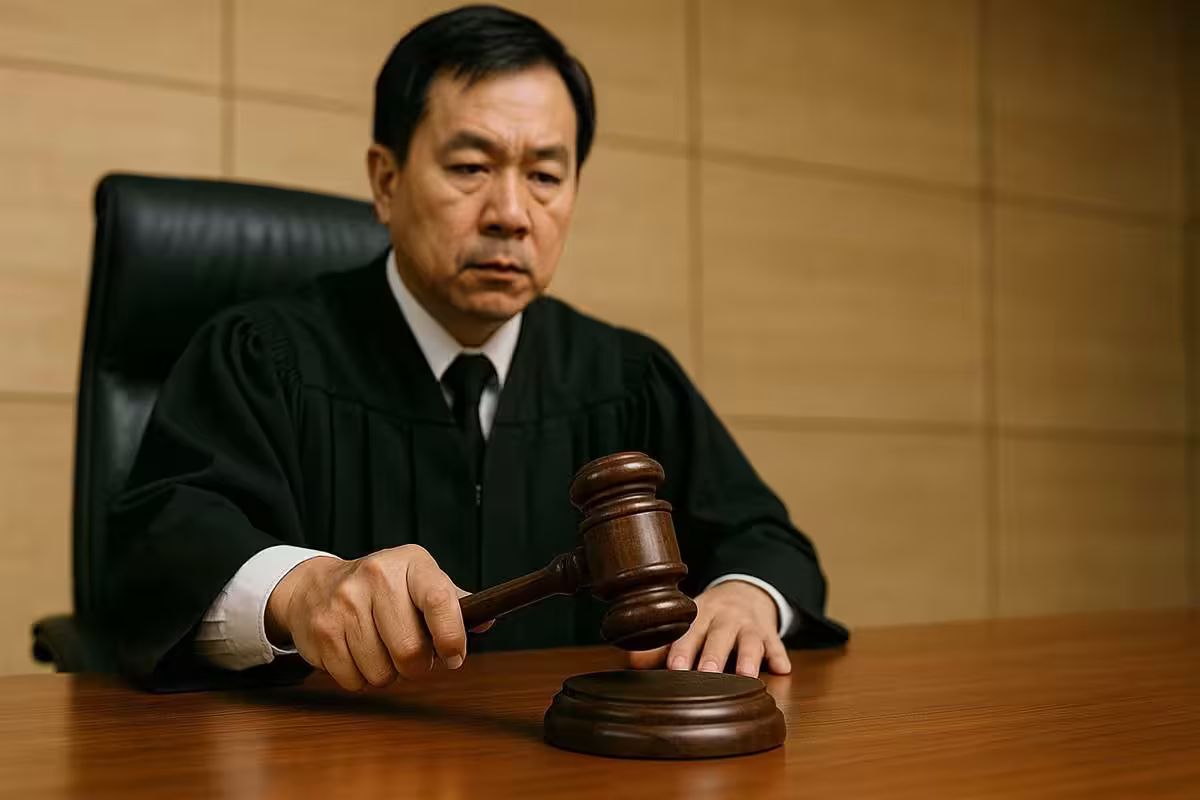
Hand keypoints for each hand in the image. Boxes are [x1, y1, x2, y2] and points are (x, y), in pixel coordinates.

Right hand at [266, 544, 470, 690]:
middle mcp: (376, 576)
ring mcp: (345, 602)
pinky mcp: (323, 630)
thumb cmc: (381, 589)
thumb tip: (486, 620)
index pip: (438, 599)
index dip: (451, 636)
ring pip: (382, 671)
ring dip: (387, 673)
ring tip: (381, 650)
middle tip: (413, 656)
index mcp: (411, 563)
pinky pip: (354, 680)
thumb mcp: (419, 581)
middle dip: (417, 665)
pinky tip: (357, 654)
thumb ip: (452, 602)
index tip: (454, 656)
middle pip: (410, 649)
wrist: (316, 587)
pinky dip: (361, 678)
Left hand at [626, 580, 790, 677]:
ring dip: (749, 656)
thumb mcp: (686, 624)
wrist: (745, 593)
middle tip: (707, 673)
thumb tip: (632, 661)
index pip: (689, 631)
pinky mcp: (770, 633)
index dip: (682, 648)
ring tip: (747, 675)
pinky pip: (776, 643)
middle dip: (714, 654)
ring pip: (750, 639)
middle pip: (720, 634)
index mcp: (700, 614)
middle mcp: (725, 617)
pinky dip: (779, 655)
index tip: (674, 667)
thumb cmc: (708, 618)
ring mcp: (749, 624)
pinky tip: (782, 668)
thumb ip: (661, 645)